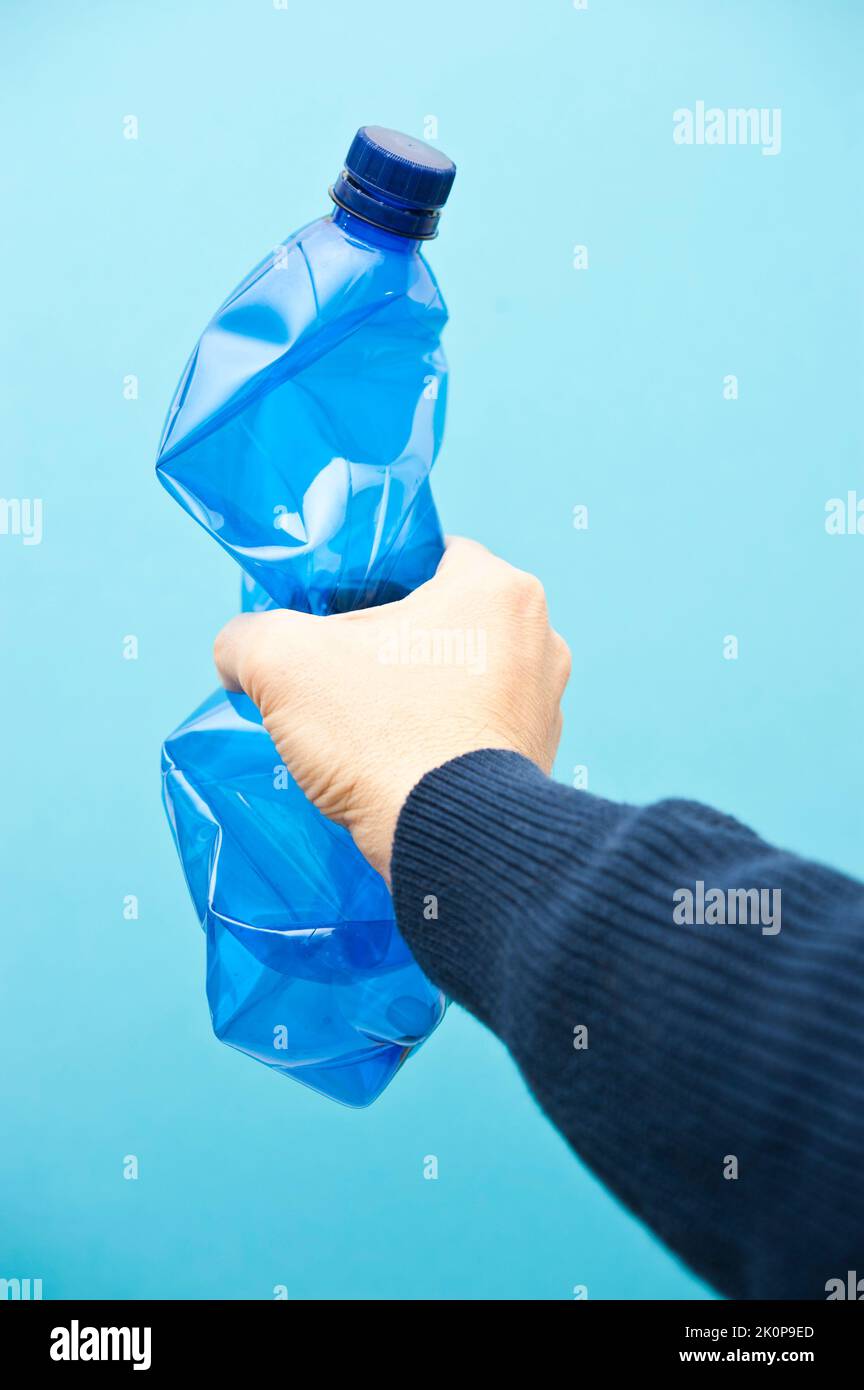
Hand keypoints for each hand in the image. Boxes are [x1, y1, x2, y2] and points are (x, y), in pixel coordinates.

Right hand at [214, 537, 570, 882]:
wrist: (450, 843)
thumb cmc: (382, 735)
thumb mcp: (281, 664)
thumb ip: (246, 638)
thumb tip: (236, 652)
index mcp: (497, 588)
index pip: (430, 556)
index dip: (375, 578)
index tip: (339, 613)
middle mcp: (540, 637)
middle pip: (446, 619)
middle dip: (396, 642)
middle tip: (345, 673)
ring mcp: (546, 702)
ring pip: (466, 677)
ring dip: (422, 692)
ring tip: (369, 725)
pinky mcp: (539, 758)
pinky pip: (480, 731)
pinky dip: (444, 739)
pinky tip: (402, 764)